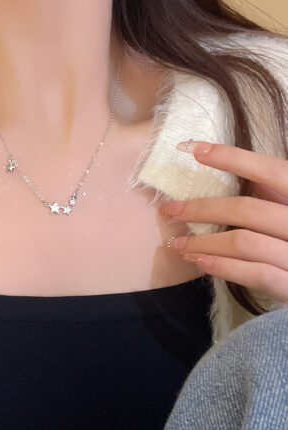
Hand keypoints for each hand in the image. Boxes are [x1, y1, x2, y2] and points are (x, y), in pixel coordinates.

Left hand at [159, 140, 287, 303]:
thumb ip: (279, 191)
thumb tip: (242, 168)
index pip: (272, 171)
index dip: (234, 158)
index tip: (196, 150)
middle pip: (246, 210)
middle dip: (202, 209)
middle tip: (171, 210)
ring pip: (243, 242)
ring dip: (203, 243)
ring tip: (179, 245)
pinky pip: (255, 274)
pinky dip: (223, 267)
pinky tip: (201, 262)